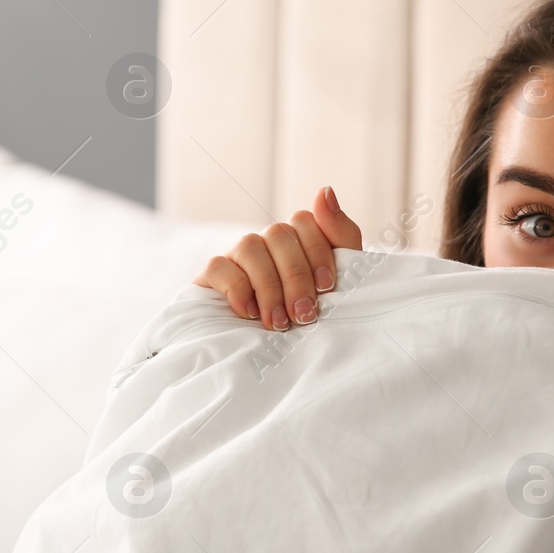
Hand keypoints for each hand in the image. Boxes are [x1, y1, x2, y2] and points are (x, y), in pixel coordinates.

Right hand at [192, 186, 362, 331]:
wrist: (278, 362)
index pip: (304, 221)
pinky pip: (219, 265)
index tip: (328, 288)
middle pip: (279, 234)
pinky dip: (238, 289)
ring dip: (268, 287)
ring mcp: (238, 256)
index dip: (317, 253)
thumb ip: (340, 235)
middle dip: (296, 278)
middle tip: (304, 316)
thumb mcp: (340, 281)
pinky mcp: (212, 275)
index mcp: (298, 239)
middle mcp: (267, 242)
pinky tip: (250, 314)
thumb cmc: (314, 317)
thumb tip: (325, 190)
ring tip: (278, 323)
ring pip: (250, 246)